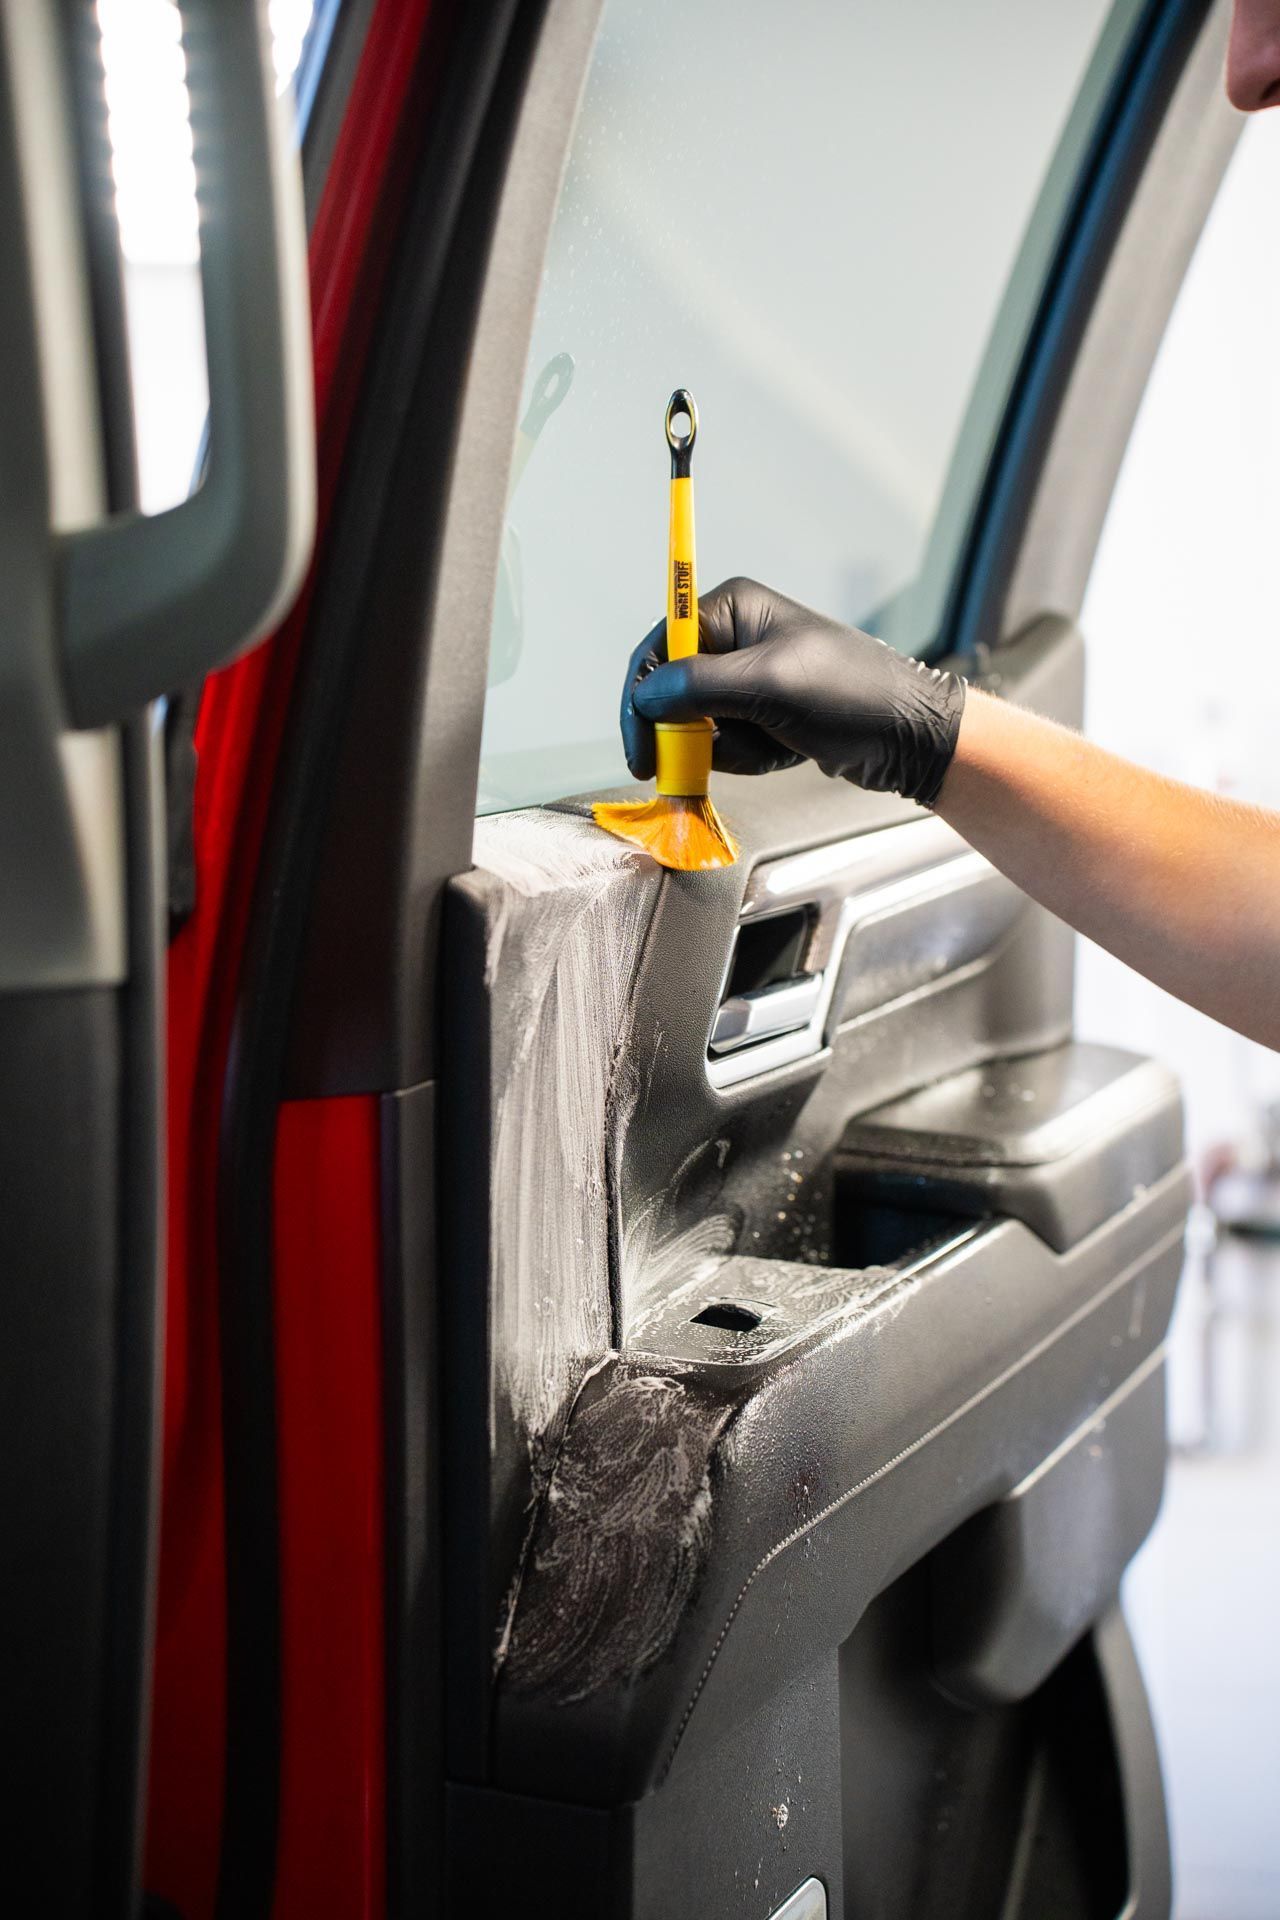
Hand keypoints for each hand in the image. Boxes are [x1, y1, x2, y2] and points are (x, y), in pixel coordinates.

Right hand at [622, 577, 964, 805]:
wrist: (910, 737)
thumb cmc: (852, 695)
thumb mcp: (772, 685)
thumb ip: (700, 687)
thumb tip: (645, 696)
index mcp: (733, 609)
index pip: (659, 648)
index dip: (642, 698)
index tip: (641, 746)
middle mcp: (734, 638)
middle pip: (670, 692)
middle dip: (691, 731)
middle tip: (693, 765)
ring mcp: (747, 679)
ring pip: (695, 725)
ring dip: (725, 748)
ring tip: (772, 744)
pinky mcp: (760, 714)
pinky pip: (724, 744)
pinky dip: (745, 757)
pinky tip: (781, 751)